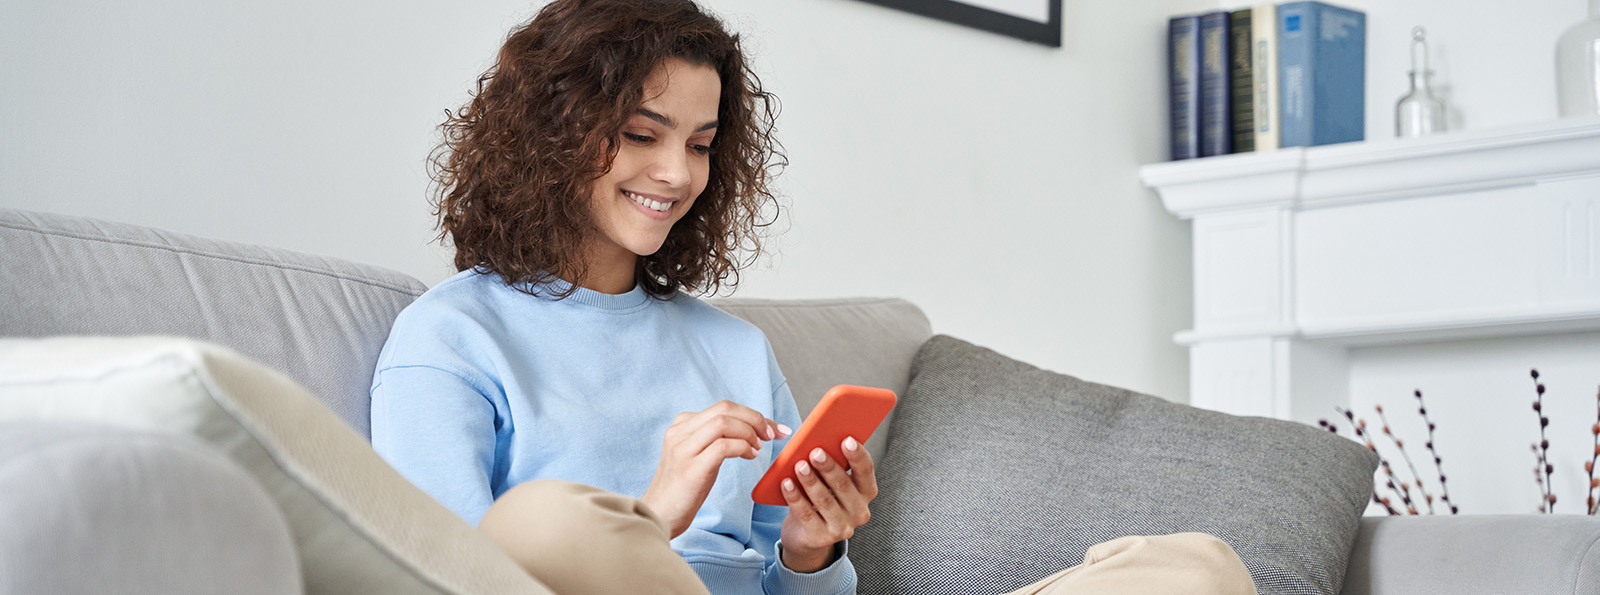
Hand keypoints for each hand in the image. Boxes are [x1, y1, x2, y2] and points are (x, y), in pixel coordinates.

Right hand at [642, 400, 788, 538]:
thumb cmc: (683, 489)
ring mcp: (683, 449)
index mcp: (681, 426)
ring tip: (758, 448)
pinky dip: (742, 448)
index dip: (752, 414)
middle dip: (755, 419)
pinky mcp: (690, 468)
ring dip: (749, 433)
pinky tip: (750, 457)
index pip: (722, 407)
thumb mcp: (697, 455)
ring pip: (723, 423)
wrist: (659, 516)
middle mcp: (679, 432)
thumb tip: (749, 429)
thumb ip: (713, 438)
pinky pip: (723, 447)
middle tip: (771, 435)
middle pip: (724, 409)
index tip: (772, 428)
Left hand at [778, 436, 876, 572]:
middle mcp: (859, 511)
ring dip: (811, 481)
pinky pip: (807, 514)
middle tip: (815, 452)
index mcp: (866, 492)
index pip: (866, 471)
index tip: (846, 440)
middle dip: (829, 467)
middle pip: (844, 485)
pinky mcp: (821, 538)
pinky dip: (795, 498)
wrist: (806, 535)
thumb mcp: (828, 483)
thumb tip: (817, 443)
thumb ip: (829, 466)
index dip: (858, 455)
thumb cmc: (820, 499)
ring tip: (799, 466)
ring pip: (825, 500)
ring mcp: (842, 528)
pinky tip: (786, 484)